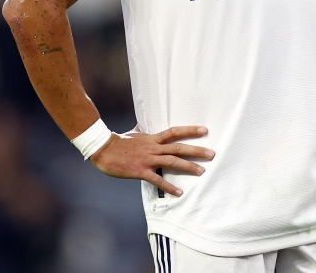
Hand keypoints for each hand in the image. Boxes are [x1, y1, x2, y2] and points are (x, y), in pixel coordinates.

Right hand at [89, 125, 214, 195]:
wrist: (103, 150)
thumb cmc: (118, 141)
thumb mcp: (134, 132)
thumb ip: (142, 130)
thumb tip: (143, 123)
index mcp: (153, 138)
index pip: (175, 132)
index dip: (190, 130)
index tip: (205, 130)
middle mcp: (153, 148)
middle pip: (179, 147)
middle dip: (196, 150)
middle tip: (212, 154)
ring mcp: (148, 159)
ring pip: (172, 162)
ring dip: (188, 167)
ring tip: (202, 171)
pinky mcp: (141, 171)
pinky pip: (158, 180)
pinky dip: (170, 186)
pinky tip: (179, 192)